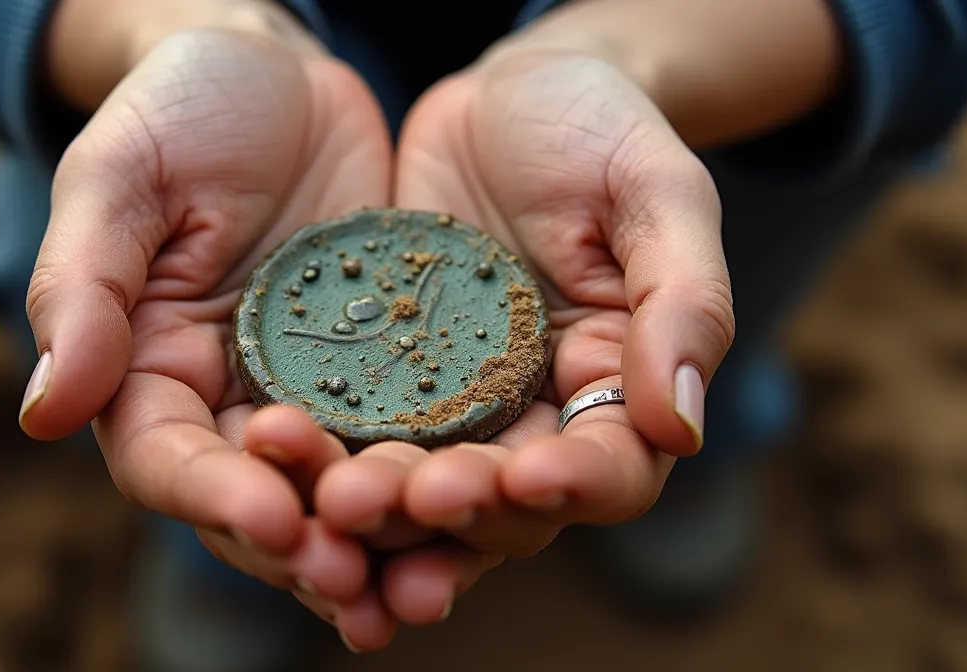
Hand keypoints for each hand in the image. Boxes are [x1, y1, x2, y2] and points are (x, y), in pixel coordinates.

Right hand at [18, 27, 394, 630]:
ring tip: (427, 584)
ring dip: (382, 541)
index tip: (272, 516)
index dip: (216, 496)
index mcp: (152, 375)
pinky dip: (445, 479)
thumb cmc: (179, 112)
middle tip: (358, 580)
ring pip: (345, 490)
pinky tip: (490, 511)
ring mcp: (319, 393)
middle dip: (308, 546)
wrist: (277, 71)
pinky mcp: (392, 370)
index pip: (169, 461)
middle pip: (263, 502)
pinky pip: (418, 435)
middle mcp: (234, 404)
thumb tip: (43, 414)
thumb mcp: (119, 181)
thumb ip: (83, 290)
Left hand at [316, 47, 735, 594]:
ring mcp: (450, 407)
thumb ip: (683, 304)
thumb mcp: (656, 194)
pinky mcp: (381, 381)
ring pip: (420, 487)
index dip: (575, 484)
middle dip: (458, 512)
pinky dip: (322, 463)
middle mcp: (532, 419)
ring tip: (332, 504)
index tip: (528, 475)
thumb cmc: (598, 131)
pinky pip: (351, 433)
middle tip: (404, 498)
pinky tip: (283, 467)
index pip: (610, 469)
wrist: (500, 96)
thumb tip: (679, 430)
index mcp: (612, 389)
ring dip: (381, 511)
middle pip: (504, 505)